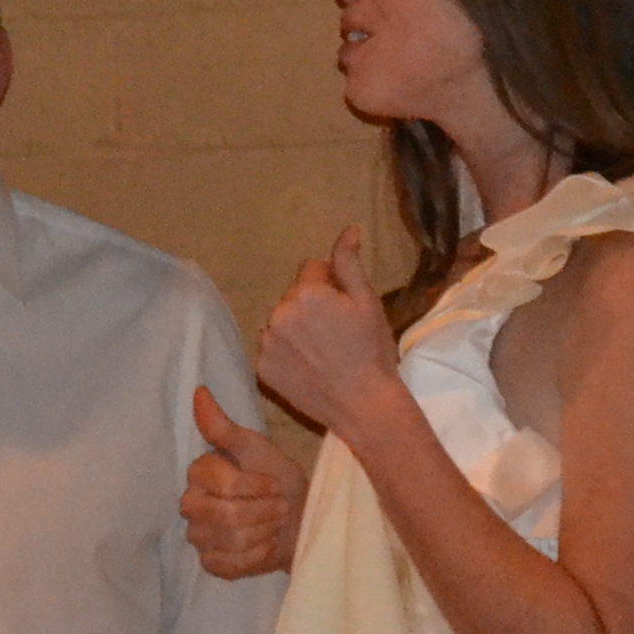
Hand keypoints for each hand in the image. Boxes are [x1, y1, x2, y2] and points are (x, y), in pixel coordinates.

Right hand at [182, 386, 303, 578]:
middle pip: (227, 515)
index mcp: (199, 472)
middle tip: (280, 506)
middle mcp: (191, 504)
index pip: (224, 484)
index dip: (256, 487)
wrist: (298, 520)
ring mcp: (198, 536)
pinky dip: (256, 556)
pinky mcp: (209, 563)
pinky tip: (265, 545)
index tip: (276, 484)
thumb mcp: (258, 448)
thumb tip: (200, 393)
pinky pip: (230, 564)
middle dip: (264, 511)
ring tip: (275, 523)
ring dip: (264, 532)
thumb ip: (224, 427)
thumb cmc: (279, 480)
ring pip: (232, 540)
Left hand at [254, 227, 403, 436]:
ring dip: (296, 330)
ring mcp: (266, 343)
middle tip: (336, 333)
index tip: (345, 310)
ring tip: (322, 352)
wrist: (363, 405)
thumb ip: (349, 262)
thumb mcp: (367, 301)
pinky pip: (273, 349)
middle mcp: (278, 313)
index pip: (312, 270)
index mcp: (306, 292)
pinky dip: (286, 355)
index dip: (331, 286)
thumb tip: (349, 228)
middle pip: (294, 296)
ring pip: (281, 322)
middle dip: (311, 307)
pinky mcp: (262, 369)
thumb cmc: (371, 350)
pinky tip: (308, 368)